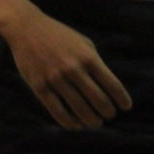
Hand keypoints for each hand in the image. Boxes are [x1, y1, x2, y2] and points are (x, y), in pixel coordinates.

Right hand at [5, 3, 131, 129]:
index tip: (126, 107)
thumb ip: (95, 61)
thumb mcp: (82, 42)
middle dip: (108, 112)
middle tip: (110, 115)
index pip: (112, 84)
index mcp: (87, 56)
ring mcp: (56, 79)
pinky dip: (70, 123)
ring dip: (92, 120)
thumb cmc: (59, 35)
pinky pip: (58, 112)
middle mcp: (74, 69)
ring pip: (80, 110)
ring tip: (96, 123)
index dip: (122, 99)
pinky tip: (77, 125)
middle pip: (98, 100)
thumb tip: (107, 85)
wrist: (27, 28)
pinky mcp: (40, 87)